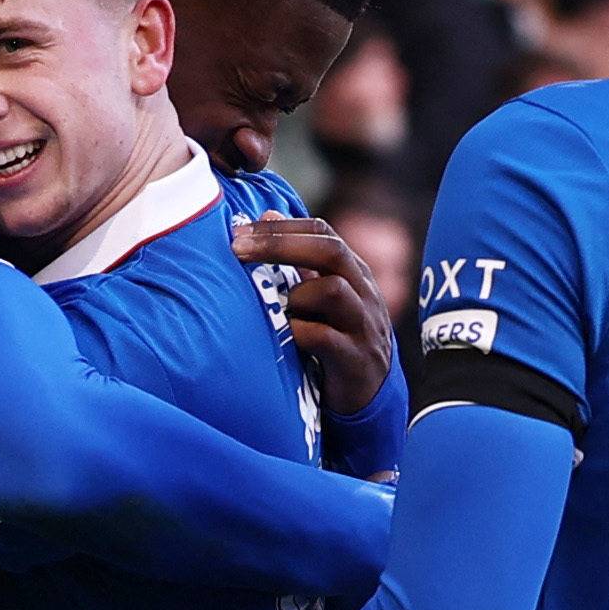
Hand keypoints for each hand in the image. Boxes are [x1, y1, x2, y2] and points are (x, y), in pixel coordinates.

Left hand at [230, 216, 393, 414]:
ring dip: (296, 297)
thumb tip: (267, 215)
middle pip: (329, 250)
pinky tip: (284, 338)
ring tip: (280, 313)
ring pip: (331, 290)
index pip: (322, 232)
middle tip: (238, 249)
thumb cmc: (337, 338)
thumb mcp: (322, 295)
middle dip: (279, 245)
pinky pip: (324, 337)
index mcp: (352, 271)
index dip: (280, 228)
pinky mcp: (355, 359)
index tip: (239, 232)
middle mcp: (362, 292)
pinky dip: (298, 333)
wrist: (371, 394)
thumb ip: (299, 259)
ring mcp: (363, 325)